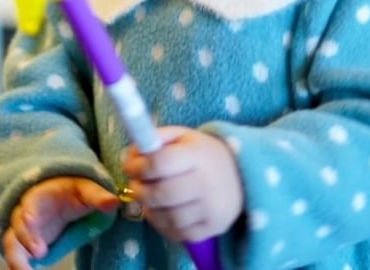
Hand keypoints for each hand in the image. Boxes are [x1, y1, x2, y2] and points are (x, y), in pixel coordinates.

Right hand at [2, 176, 119, 269]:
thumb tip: (114, 201)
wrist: (60, 197)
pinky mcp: (24, 247)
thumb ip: (97, 196)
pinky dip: (19, 267)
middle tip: (39, 252)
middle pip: (18, 224)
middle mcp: (25, 214)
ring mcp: (23, 232)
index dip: (29, 211)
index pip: (30, 202)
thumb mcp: (85, 191)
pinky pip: (17, 258)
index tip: (30, 220)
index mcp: (39, 196)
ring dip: (16, 259)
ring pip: (12, 244)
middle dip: (26, 237)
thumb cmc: (71, 193)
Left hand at [122, 126, 243, 242]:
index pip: (160, 163)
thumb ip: (154, 140)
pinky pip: (179, 233)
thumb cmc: (202, 154)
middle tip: (136, 186)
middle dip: (140, 191)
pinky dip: (163, 225)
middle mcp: (208, 183)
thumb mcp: (181, 136)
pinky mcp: (214, 228)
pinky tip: (162, 212)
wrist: (241, 175)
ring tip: (149, 199)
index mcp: (198, 155)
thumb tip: (128, 157)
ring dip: (149, 210)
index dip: (138, 166)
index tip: (130, 166)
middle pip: (162, 194)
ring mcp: (212, 208)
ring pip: (168, 217)